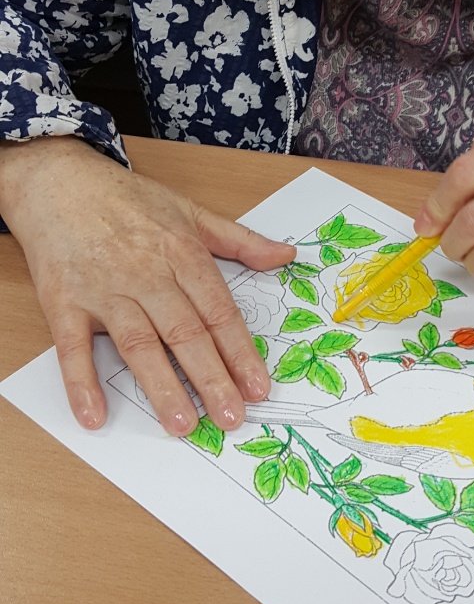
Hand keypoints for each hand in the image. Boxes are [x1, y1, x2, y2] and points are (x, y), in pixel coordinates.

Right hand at [0, 137, 294, 434]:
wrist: (57, 180)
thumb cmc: (126, 198)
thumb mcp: (190, 210)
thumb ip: (240, 240)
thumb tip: (286, 255)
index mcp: (182, 253)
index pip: (219, 312)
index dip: (240, 352)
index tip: (258, 387)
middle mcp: (146, 274)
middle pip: (186, 333)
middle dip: (211, 379)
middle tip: (231, 418)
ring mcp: (104, 290)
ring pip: (138, 344)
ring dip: (161, 386)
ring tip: (182, 424)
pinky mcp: (63, 302)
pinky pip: (73, 348)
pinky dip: (81, 383)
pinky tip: (95, 415)